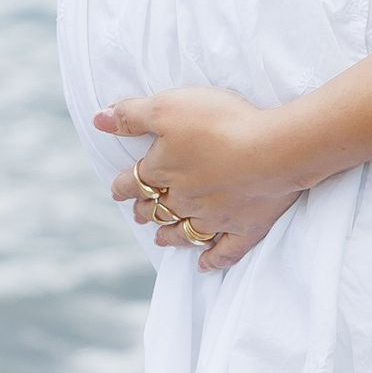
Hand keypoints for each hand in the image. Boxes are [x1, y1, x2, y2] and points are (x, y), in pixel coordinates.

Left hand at [98, 84, 302, 272]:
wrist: (274, 150)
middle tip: (138, 214)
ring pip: (185, 233)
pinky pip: (226, 252)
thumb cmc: (219, 122)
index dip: (122, 185)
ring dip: (170, 237)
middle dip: (145, 211)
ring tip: (160, 240)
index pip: (134, 181)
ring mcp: (215, 217)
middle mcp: (184, 199)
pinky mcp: (246, 228)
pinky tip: (204, 266)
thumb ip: (132, 114)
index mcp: (163, 169)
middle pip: (158, 209)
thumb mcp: (168, 106)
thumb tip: (97, 120)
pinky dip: (213, 261)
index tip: (115, 191)